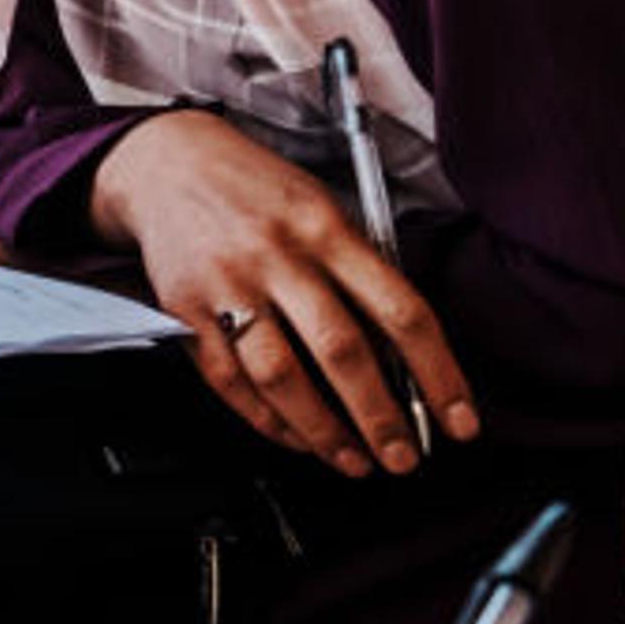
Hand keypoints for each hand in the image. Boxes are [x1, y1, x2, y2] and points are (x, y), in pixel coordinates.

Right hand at [88, 110, 477, 477]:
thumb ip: (357, 271)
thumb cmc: (255, 189)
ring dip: (323, 431)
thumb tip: (401, 357)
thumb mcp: (320, 208)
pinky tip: (295, 438)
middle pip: (341, 351)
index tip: (460, 420)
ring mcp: (228, 285)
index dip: (439, 374)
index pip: (400, 311)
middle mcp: (278, 257)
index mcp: (327, 228)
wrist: (164, 162)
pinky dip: (266, 420)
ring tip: (352, 461)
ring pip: (282, 376)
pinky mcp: (183, 310)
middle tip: (403, 458)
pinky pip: (229, 381)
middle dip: (381, 417)